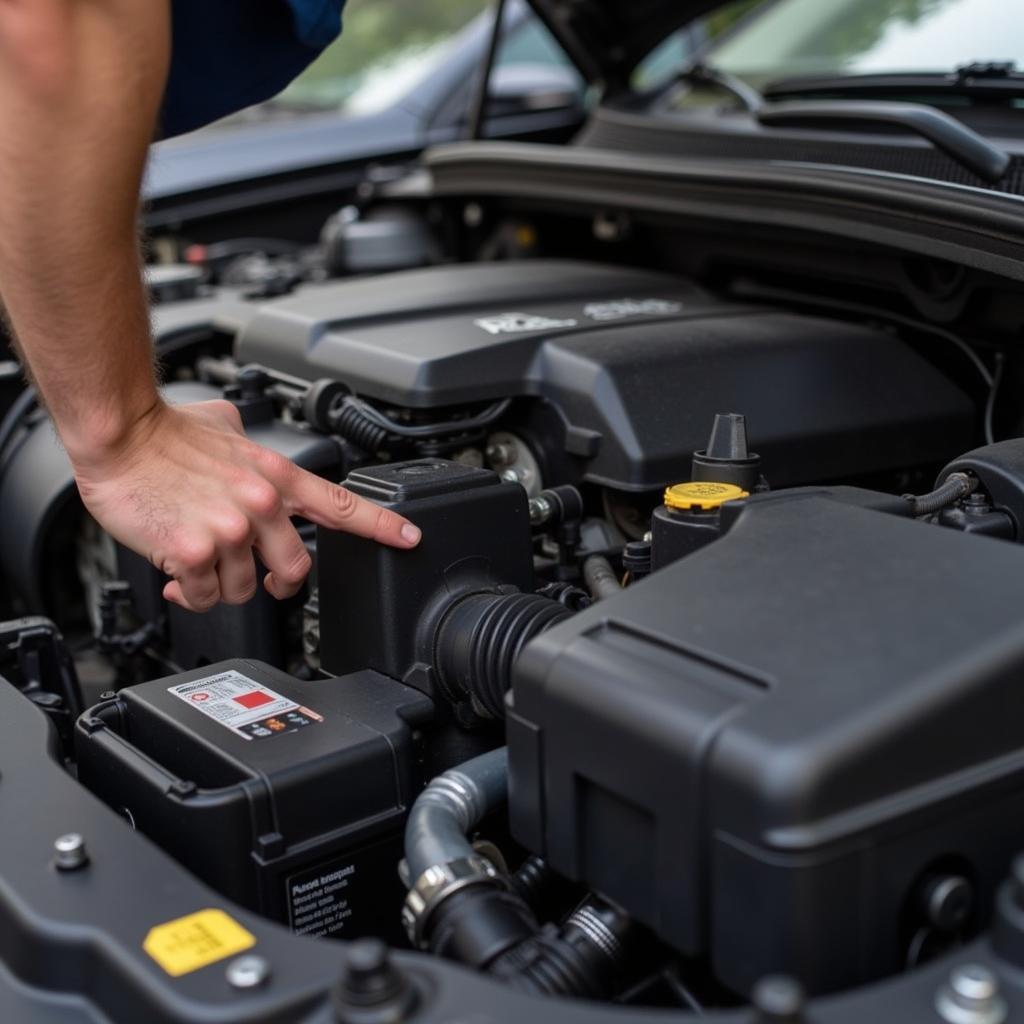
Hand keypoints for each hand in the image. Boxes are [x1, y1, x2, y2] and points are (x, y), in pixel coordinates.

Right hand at [71, 399, 420, 611]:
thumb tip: (245, 434)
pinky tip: (177, 570)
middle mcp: (262, 504)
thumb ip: (247, 441)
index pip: (341, 505)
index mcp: (276, 476)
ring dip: (220, 583)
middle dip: (276, 581)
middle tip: (259, 577)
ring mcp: (231, 530)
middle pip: (294, 570)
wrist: (121, 432)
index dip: (381, 525)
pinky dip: (189, 591)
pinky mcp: (196, 551)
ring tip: (198, 556)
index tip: (409, 537)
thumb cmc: (165, 432)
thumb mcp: (225, 426)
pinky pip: (204, 596)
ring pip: (241, 590)